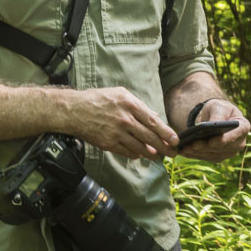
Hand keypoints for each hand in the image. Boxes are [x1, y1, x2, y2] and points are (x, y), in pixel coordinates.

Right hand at [65, 86, 179, 159]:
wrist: (74, 110)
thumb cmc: (98, 99)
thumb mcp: (120, 94)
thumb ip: (138, 106)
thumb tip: (154, 117)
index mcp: (130, 104)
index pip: (153, 121)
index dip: (166, 133)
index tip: (176, 140)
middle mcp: (124, 119)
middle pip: (149, 136)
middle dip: (164, 146)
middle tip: (173, 153)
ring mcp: (116, 133)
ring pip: (140, 146)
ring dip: (151, 153)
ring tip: (158, 156)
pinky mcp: (108, 143)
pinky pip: (127, 152)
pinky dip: (136, 154)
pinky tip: (141, 154)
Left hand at [178, 99, 249, 162]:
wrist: (216, 116)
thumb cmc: (219, 109)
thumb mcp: (218, 107)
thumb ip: (217, 115)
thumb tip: (212, 125)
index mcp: (243, 126)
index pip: (237, 134)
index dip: (225, 139)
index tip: (212, 142)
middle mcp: (240, 142)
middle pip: (223, 147)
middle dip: (206, 147)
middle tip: (192, 144)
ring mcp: (230, 151)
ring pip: (214, 154)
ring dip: (198, 152)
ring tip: (185, 148)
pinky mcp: (220, 156)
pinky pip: (207, 157)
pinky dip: (195, 155)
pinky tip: (184, 151)